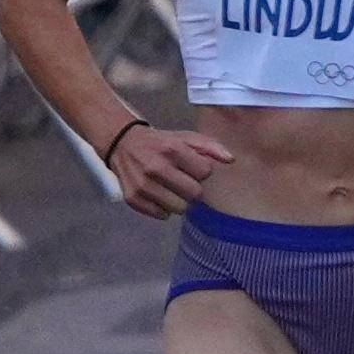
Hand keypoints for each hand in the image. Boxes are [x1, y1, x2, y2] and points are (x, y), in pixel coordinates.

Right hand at [95, 119, 235, 217]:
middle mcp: (156, 168)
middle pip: (195, 194)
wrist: (123, 144)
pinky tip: (159, 194)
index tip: (193, 167)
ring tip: (172, 188)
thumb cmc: (161, 142)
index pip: (205, 173)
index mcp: (172, 150)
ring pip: (180, 208)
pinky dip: (164, 208)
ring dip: (180, 200)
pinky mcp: (132, 199)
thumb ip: (211, 147)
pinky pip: (162, 215)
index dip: (202, 170)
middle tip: (183, 179)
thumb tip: (231, 160)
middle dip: (193, 187)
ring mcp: (143, 185)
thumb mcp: (186, 137)